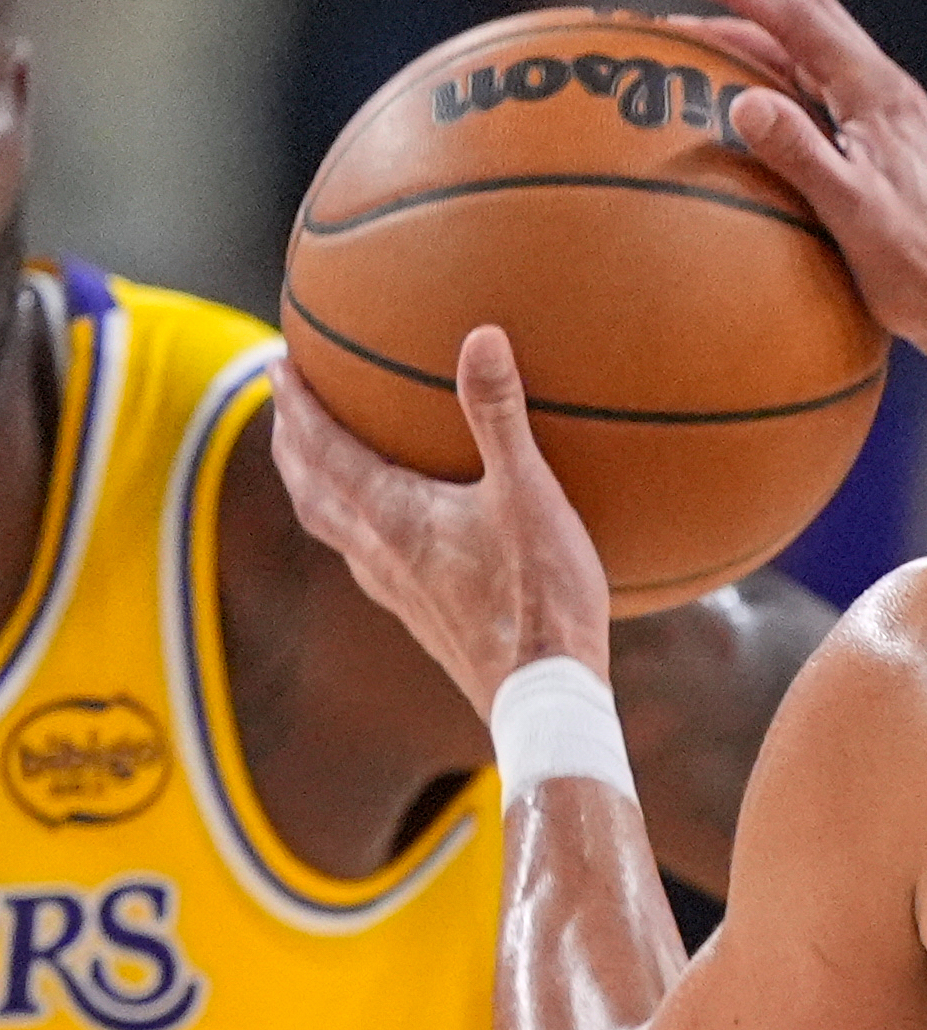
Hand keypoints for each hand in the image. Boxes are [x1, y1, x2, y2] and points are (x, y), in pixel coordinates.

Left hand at [271, 330, 610, 712]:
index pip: (321, 449)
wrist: (543, 694)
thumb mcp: (529, 494)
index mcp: (390, 515)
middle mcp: (377, 552)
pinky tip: (387, 535)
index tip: (280, 368)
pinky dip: (355, 527)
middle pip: (310, 490)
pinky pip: (366, 559)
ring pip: (332, 529)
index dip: (296, 406)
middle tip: (285, 408)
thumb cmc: (538, 596)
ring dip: (314, 488)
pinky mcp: (420, 618)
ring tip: (319, 464)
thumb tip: (483, 335)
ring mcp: (395, 591)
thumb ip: (499, 414)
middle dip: (291, 444)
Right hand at [651, 0, 926, 362]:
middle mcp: (886, 92)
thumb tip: (743, 103)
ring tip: (689, 33)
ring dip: (750, 30)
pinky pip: (817, 90)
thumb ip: (802, 156)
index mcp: (879, 94)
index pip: (794, 12)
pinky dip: (771, 76)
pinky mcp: (885, 147)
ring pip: (809, 49)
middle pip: (804, 11)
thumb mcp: (856, 217)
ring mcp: (887, 118)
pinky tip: (742, 100)